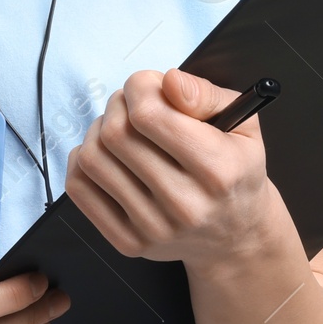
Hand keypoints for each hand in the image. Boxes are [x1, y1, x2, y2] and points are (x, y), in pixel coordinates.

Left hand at [64, 68, 295, 272]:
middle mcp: (185, 205)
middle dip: (119, 104)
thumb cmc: (236, 169)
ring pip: (92, 158)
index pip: (149, 115)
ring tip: (121, 129)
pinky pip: (79, 188)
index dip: (139, 86)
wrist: (236, 236)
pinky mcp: (129, 242)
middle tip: (134, 105)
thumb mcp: (243, 124)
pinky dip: (82, 160)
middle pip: (116, 133)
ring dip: (98, 130)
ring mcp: (154, 228)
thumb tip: (169, 81)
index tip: (147, 85)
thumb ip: (204, 95)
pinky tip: (107, 155)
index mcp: (217, 169)